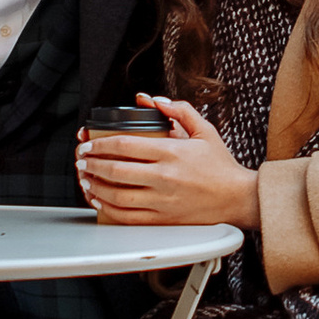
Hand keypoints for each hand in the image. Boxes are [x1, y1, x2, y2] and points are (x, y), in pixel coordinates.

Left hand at [76, 96, 260, 231]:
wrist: (237, 197)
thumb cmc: (220, 165)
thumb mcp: (204, 130)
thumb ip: (178, 110)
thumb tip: (150, 100)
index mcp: (171, 152)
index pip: (125, 145)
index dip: (101, 143)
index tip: (89, 143)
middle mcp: (164, 177)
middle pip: (115, 169)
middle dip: (91, 163)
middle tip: (81, 159)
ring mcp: (162, 200)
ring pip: (117, 194)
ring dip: (95, 185)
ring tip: (85, 178)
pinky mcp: (162, 218)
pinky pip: (127, 216)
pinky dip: (107, 208)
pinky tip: (99, 199)